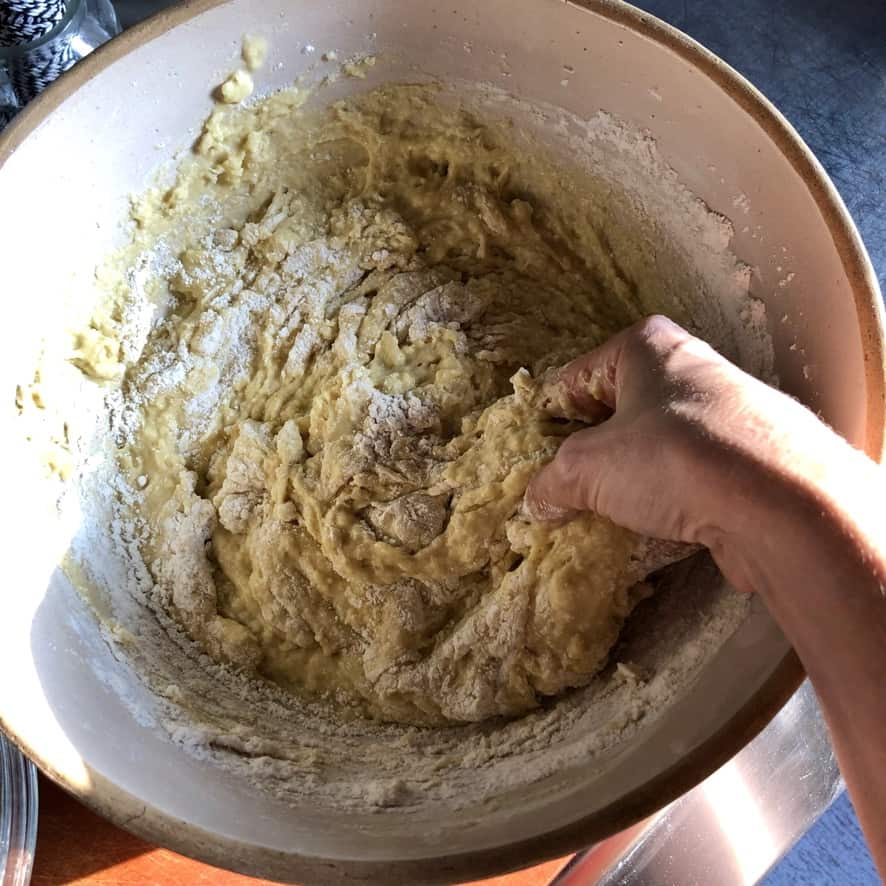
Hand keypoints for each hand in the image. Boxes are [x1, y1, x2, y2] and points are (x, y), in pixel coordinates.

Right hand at [523, 315, 832, 552]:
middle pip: (620, 413)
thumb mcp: (588, 468)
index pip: (577, 378)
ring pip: (658, 448)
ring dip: (633, 481)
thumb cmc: (672, 458)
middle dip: (595, 454)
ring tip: (612, 516)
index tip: (539, 457)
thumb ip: (553, 481)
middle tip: (572, 491)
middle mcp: (692, 368)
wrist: (782, 504)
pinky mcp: (754, 458)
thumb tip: (538, 500)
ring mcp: (729, 413)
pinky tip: (659, 530)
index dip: (552, 419)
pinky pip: (694, 477)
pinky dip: (673, 501)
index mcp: (646, 346)